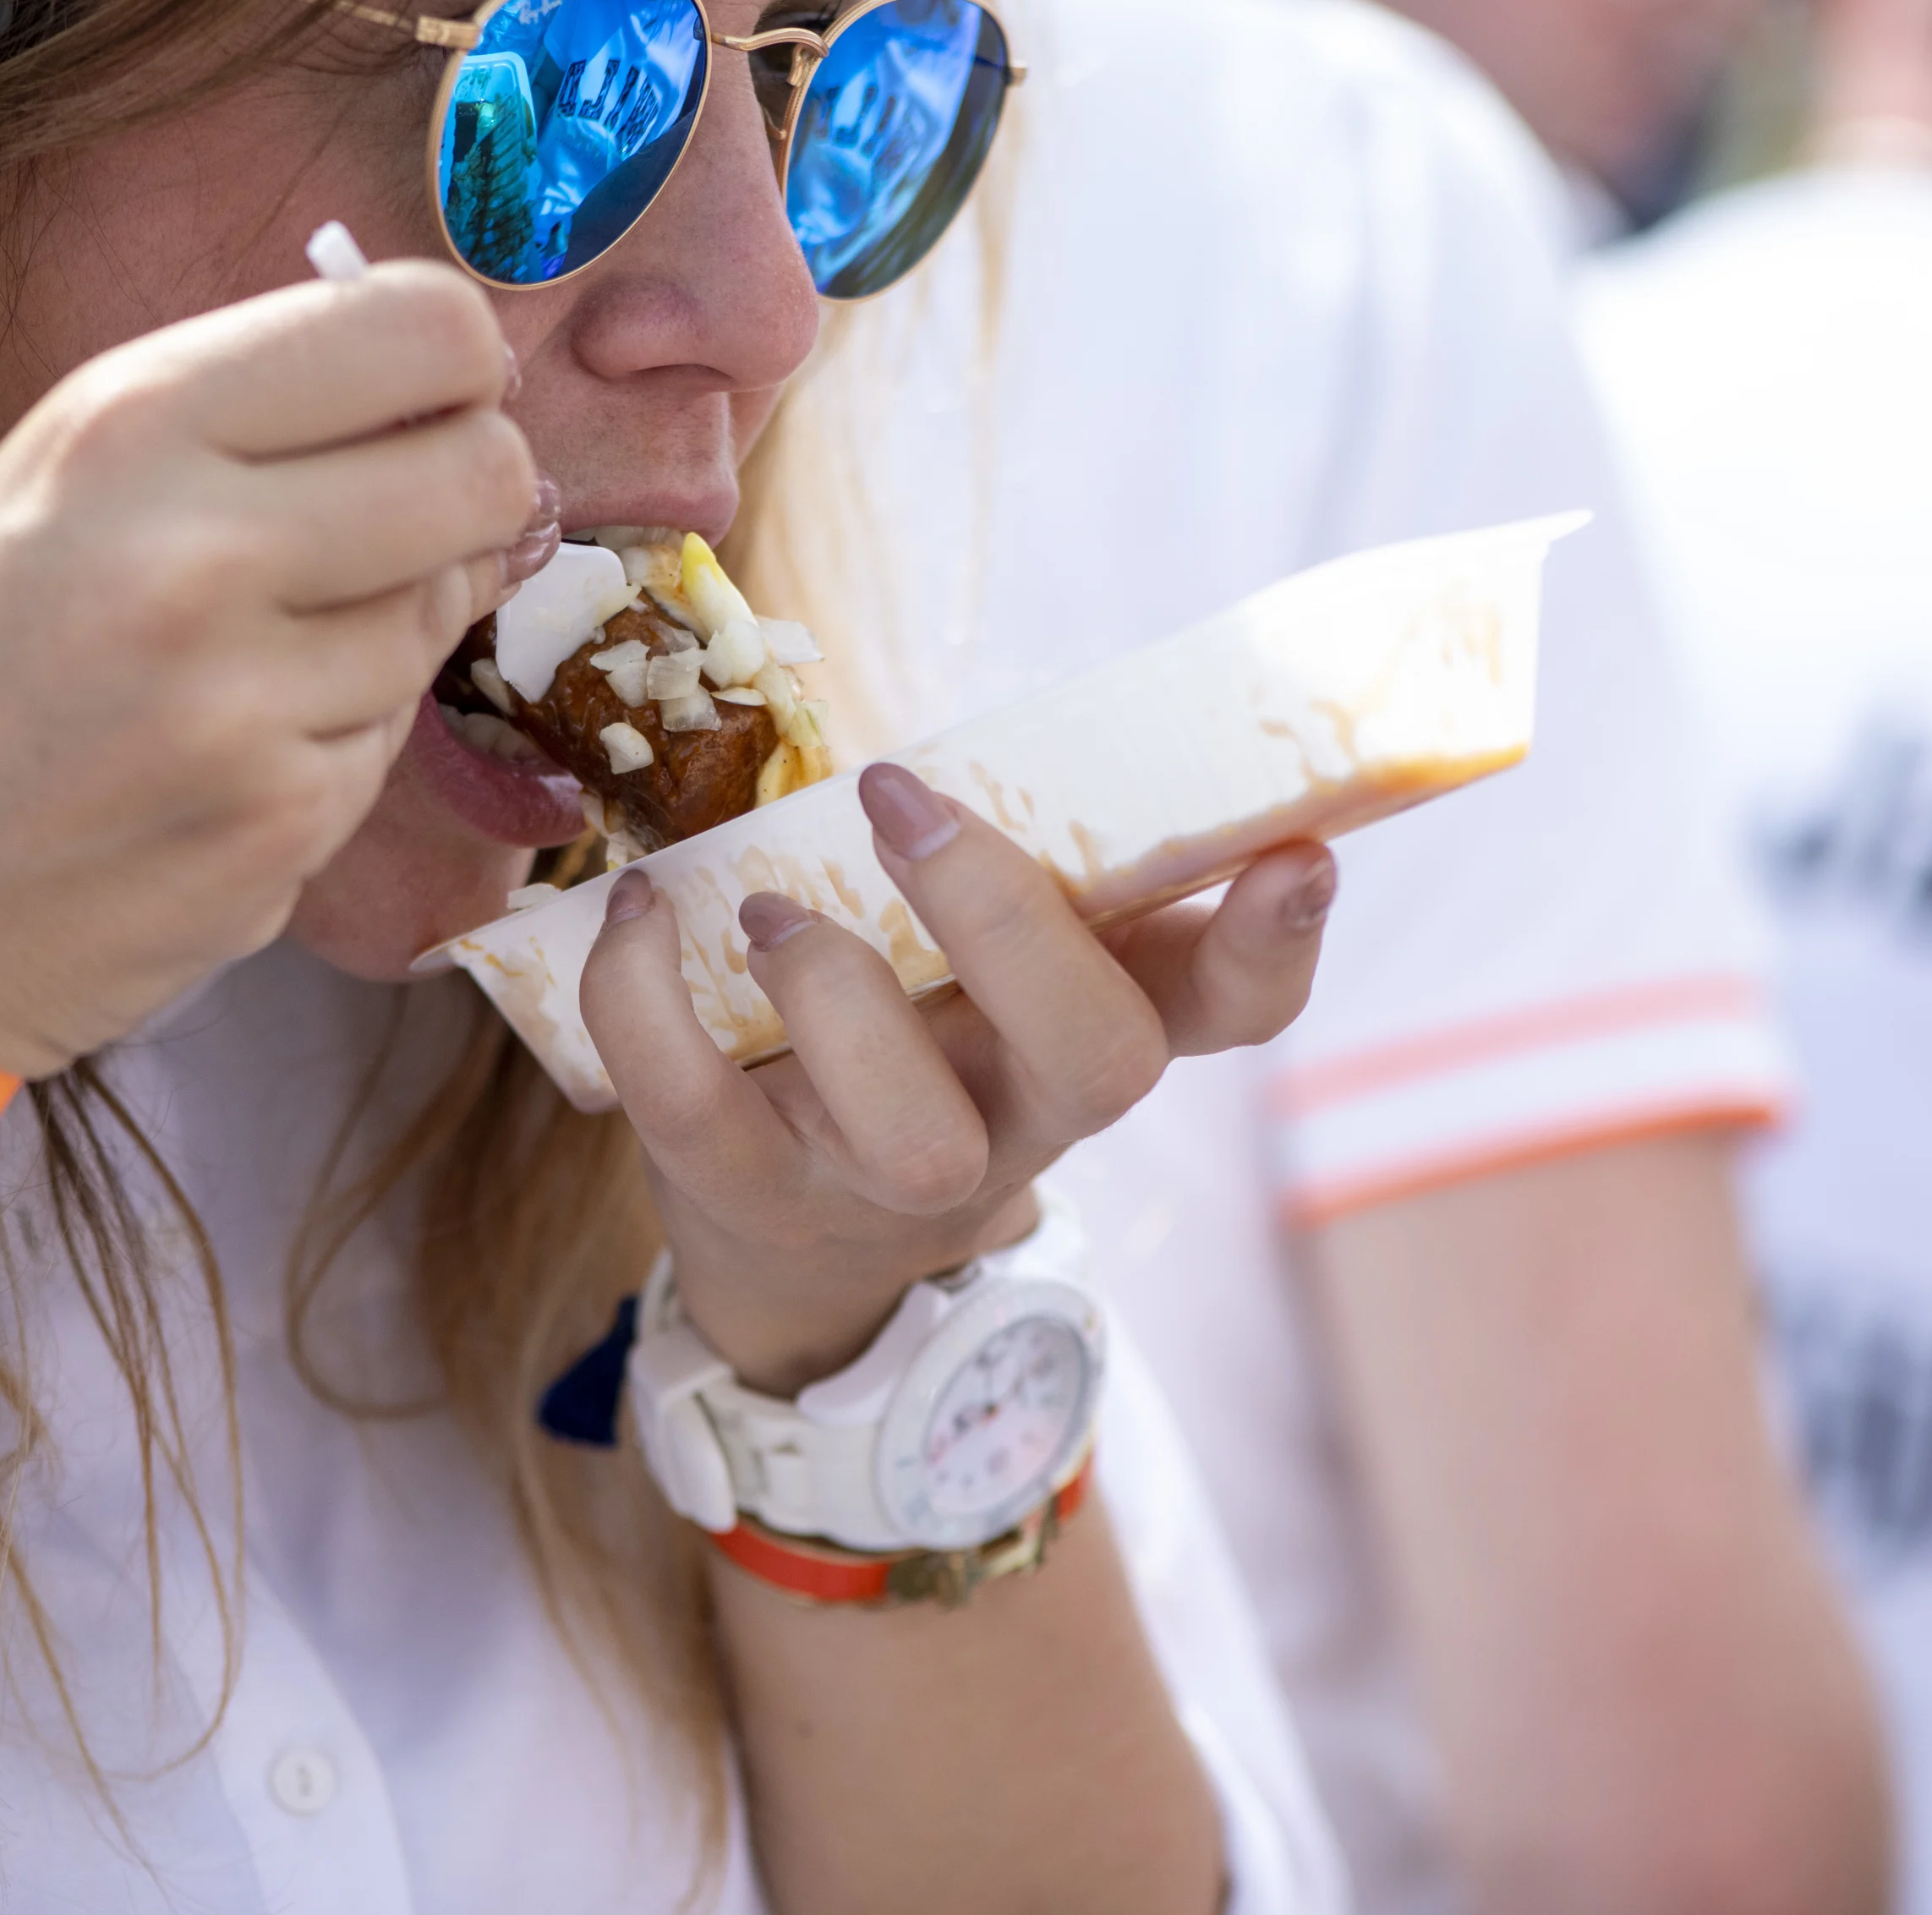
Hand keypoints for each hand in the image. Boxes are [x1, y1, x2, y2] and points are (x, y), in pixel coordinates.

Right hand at [0, 261, 538, 1075]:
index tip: (430, 410)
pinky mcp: (278, 824)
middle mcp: (194, 546)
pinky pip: (393, 742)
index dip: (463, 372)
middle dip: (467, 499)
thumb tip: (482, 402)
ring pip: (441, 615)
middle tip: (387, 535)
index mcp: (133, 419)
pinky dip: (335, 748)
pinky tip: (220, 764)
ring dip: (380, 638)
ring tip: (239, 670)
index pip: (428, 330)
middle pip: (484, 470)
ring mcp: (242, 699)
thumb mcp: (73, 479)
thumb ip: (260, 420)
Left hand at [579, 761, 1336, 1392]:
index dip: (1276, 941)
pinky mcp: (757, 1200)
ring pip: (916, 1133)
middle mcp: (1028, 1112)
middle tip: (903, 802)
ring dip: (834, 991)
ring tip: (763, 904)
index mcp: (1102, 1022)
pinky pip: (699, 1116)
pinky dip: (644, 1001)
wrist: (795, 1240)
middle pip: (1099, 1061)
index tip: (1295, 853)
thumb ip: (1026, 851)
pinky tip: (636, 912)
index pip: (1237, 1005)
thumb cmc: (911, 1026)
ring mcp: (897, 1180)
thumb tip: (1040, 692)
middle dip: (1010, 921)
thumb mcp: (988, 952)